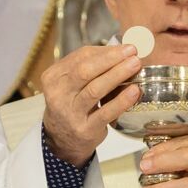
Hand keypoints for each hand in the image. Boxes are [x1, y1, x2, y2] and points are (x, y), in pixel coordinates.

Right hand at [40, 43, 143, 165]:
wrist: (61, 139)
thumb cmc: (72, 105)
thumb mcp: (71, 84)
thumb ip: (89, 67)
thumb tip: (121, 51)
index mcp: (53, 77)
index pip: (80, 57)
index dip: (105, 50)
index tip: (126, 47)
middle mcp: (58, 94)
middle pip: (85, 71)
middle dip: (111, 59)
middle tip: (132, 52)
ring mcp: (71, 113)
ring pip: (95, 90)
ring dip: (118, 74)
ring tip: (135, 65)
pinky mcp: (85, 129)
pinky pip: (105, 112)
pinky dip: (122, 100)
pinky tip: (135, 91)